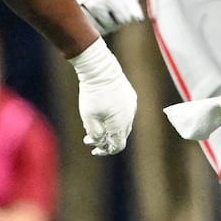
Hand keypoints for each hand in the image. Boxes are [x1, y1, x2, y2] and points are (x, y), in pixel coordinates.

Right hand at [52, 0, 143, 34]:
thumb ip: (132, 3)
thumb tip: (138, 20)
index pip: (124, 20)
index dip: (124, 13)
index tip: (119, 3)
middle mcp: (92, 4)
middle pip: (112, 27)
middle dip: (113, 19)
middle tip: (108, 5)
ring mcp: (80, 11)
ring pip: (100, 31)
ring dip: (103, 25)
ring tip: (100, 10)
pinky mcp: (72, 16)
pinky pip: (88, 31)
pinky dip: (92, 27)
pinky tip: (91, 15)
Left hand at [69, 38, 136, 155]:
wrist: (101, 70)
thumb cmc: (92, 93)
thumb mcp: (88, 117)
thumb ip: (94, 133)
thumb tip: (99, 142)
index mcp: (120, 124)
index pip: (116, 146)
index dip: (105, 150)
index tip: (94, 150)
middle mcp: (130, 116)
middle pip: (120, 136)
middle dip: (106, 140)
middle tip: (91, 138)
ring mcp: (132, 106)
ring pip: (123, 124)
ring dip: (110, 128)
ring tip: (96, 125)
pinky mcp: (131, 96)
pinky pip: (125, 112)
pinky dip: (115, 117)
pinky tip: (104, 113)